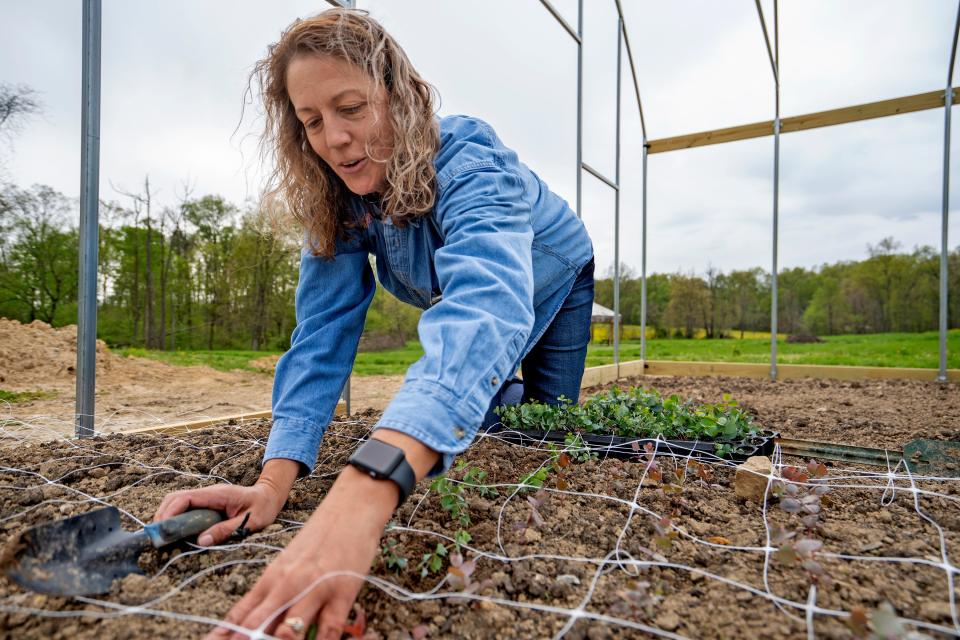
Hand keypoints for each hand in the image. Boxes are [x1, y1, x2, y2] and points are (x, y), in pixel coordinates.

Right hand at [153, 482, 285, 546]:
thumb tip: (201, 541)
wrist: (271, 494)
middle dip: (163, 516)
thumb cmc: (264, 507)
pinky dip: (176, 519)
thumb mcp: (250, 522)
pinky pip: (186, 508)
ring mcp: (206, 497)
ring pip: (178, 503)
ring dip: (167, 518)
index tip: (161, 530)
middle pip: (175, 498)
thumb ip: (226, 530)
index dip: (169, 513)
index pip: (184, 498)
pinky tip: (176, 534)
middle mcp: (208, 493)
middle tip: (158, 539)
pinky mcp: (207, 504)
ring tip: (164, 539)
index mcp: (217, 494)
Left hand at [206, 466, 396, 639]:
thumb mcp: (289, 563)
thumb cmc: (320, 537)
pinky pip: (329, 629)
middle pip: (257, 626)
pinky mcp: (341, 593)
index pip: (240, 615)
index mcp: (271, 579)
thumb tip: (258, 625)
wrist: (351, 508)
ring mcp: (313, 590)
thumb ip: (273, 594)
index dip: (223, 635)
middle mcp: (287, 586)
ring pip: (289, 632)